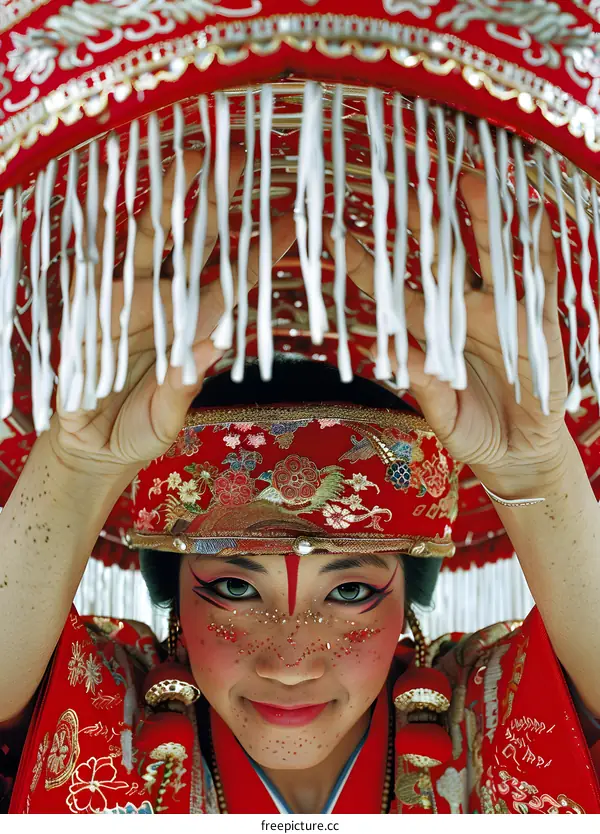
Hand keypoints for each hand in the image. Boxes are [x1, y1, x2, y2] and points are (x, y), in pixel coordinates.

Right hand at [52, 149, 295, 477]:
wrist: (89, 444)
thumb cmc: (139, 431)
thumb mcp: (164, 419)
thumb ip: (180, 391)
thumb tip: (205, 356)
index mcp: (194, 329)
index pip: (230, 287)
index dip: (258, 256)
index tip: (291, 224)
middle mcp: (166, 304)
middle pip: (195, 247)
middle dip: (217, 204)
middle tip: (240, 159)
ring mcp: (128, 298)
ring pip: (151, 239)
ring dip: (170, 199)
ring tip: (190, 156)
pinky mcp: (90, 303)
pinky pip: (98, 259)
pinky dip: (106, 224)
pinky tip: (117, 187)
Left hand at [325, 174, 569, 494]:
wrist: (518, 452)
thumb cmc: (473, 431)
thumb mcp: (442, 415)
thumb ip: (421, 387)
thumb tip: (386, 356)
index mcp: (433, 332)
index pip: (396, 293)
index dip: (370, 267)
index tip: (338, 239)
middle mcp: (464, 312)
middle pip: (441, 259)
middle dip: (422, 223)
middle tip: (401, 184)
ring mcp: (503, 312)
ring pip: (490, 257)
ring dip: (481, 219)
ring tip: (468, 178)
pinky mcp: (540, 323)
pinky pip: (541, 280)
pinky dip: (539, 248)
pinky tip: (533, 213)